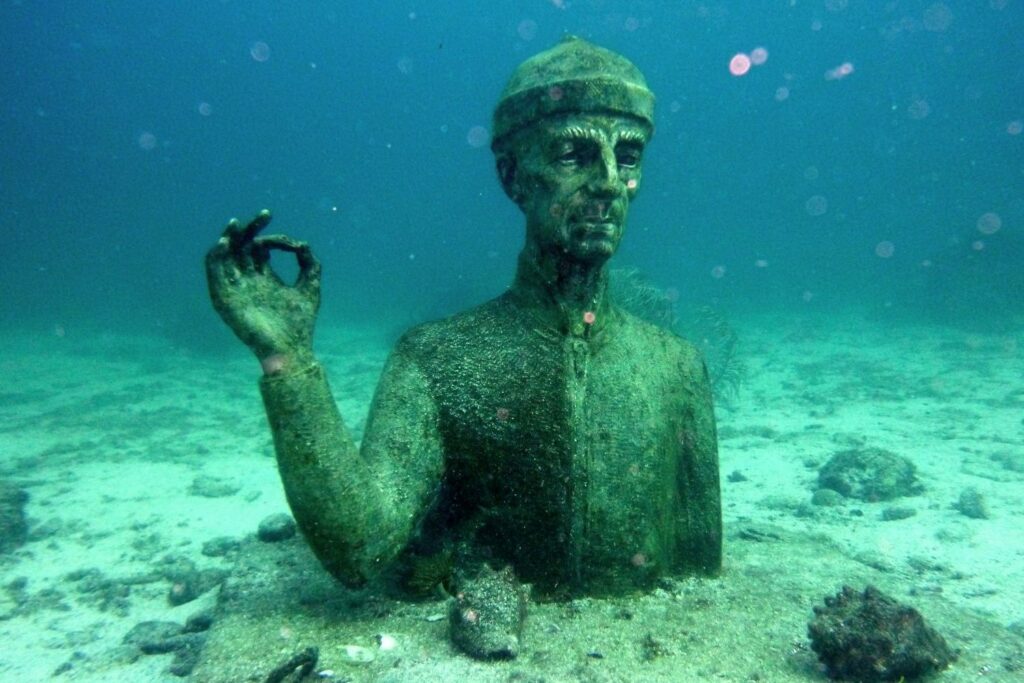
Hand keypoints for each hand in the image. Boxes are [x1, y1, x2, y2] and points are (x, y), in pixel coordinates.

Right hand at [205, 210, 320, 364]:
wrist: (290, 349)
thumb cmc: (300, 324)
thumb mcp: (309, 287)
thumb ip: (308, 264)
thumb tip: (300, 243)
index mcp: (265, 279)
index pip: (258, 249)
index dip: (266, 235)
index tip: (282, 232)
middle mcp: (248, 281)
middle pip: (241, 248)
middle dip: (249, 230)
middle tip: (263, 216)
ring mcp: (235, 289)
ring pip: (224, 258)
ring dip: (227, 239)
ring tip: (236, 224)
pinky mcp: (224, 299)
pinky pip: (214, 274)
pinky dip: (216, 256)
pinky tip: (226, 243)